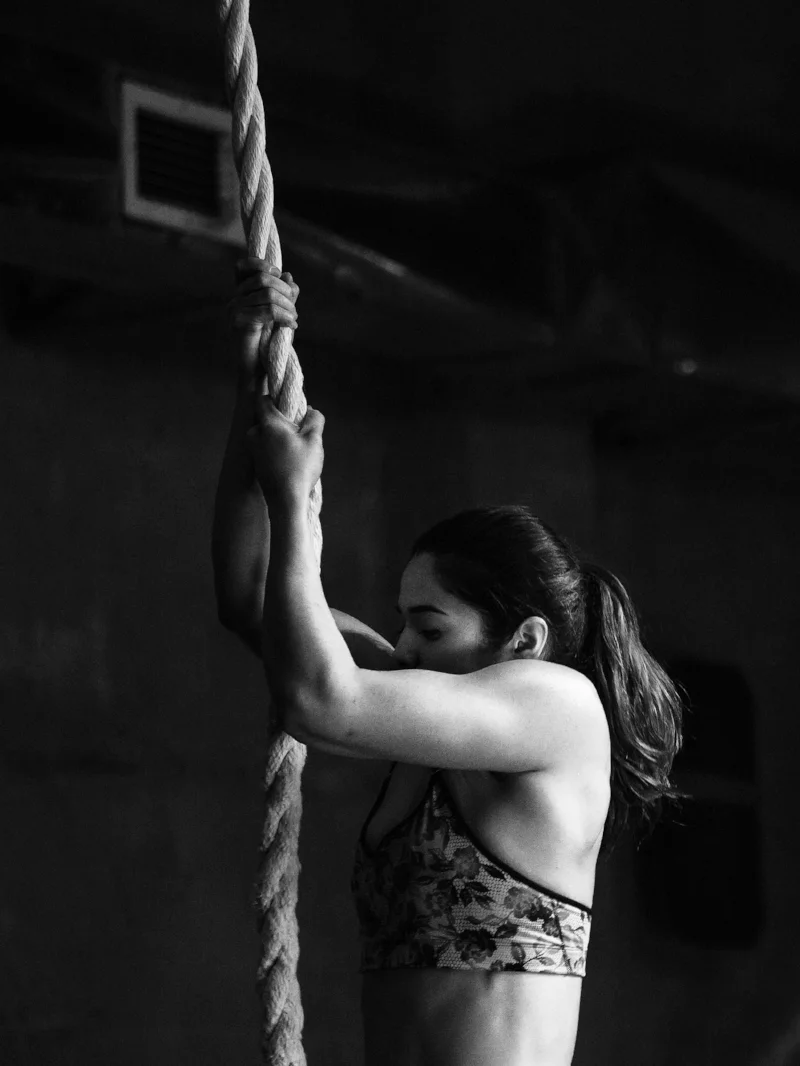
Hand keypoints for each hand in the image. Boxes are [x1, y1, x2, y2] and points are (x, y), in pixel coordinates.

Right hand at [229, 259, 298, 379]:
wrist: (258, 370)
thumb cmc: (270, 343)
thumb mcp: (281, 314)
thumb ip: (285, 294)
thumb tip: (288, 276)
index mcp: (241, 294)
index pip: (243, 266)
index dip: (262, 264)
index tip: (279, 275)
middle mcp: (234, 299)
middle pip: (263, 279)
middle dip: (285, 291)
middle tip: (294, 308)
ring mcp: (234, 310)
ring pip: (268, 294)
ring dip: (288, 306)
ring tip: (294, 318)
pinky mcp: (239, 322)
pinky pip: (268, 311)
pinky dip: (285, 317)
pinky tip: (292, 325)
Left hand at [246, 394, 324, 506]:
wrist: (286, 501)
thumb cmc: (300, 468)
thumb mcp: (314, 440)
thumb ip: (314, 419)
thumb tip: (311, 411)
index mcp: (267, 424)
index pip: (263, 398)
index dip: (272, 393)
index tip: (283, 394)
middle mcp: (254, 434)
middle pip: (266, 417)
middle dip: (281, 419)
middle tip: (299, 428)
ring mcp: (253, 451)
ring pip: (266, 434)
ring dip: (279, 435)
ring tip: (298, 448)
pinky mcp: (255, 464)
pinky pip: (265, 448)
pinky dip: (276, 448)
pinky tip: (291, 460)